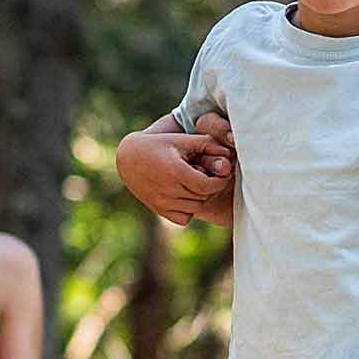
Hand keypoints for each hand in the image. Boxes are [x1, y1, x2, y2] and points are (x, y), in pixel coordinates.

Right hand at [117, 123, 234, 226]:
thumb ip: (207, 144)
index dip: (219, 181)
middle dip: (210, 186)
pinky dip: (188, 209)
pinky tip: (183, 194)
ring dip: (199, 197)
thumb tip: (230, 155)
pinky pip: (184, 218)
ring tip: (192, 182)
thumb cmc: (160, 145)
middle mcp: (167, 190)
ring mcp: (162, 203)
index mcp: (175, 171)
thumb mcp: (182, 140)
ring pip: (195, 207)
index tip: (221, 173)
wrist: (129, 159)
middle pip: (203, 196)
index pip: (207, 185)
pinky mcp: (159, 211)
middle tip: (205, 174)